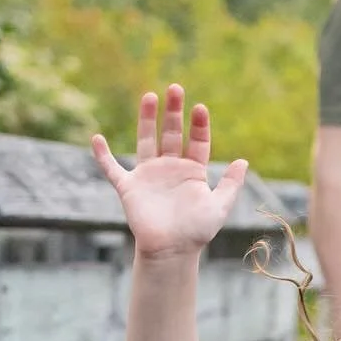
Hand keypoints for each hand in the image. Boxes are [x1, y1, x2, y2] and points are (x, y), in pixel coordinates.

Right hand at [92, 85, 247, 260]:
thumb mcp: (219, 206)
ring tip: (150, 96)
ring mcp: (149, 175)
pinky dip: (102, 155)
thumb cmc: (197, 232)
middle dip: (173, 111)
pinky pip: (112, 169)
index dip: (199, 125)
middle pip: (171, 133)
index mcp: (192, 171)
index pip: (196, 141)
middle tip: (175, 88)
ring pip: (146, 140)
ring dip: (147, 119)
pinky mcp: (129, 187)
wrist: (172, 252)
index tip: (200, 108)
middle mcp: (170, 168)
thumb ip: (230, 184)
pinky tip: (96, 138)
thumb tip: (244, 161)